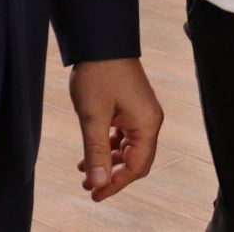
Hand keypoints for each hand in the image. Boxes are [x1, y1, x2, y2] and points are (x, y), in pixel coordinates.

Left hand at [68, 57, 162, 201]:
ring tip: (85, 170)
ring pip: (128, 148)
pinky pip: (124, 135)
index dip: (116, 184)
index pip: (137, 166)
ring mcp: (141, 112)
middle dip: (113, 175)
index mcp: (147, 124)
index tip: (95, 193)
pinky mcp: (131, 106)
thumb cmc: (99, 74)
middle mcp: (149, 120)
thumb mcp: (93, 116)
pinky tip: (90, 151)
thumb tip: (99, 183)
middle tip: (89, 186)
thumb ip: (96, 151)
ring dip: (108, 161)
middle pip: (136, 160)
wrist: (101, 40)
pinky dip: (108, 146)